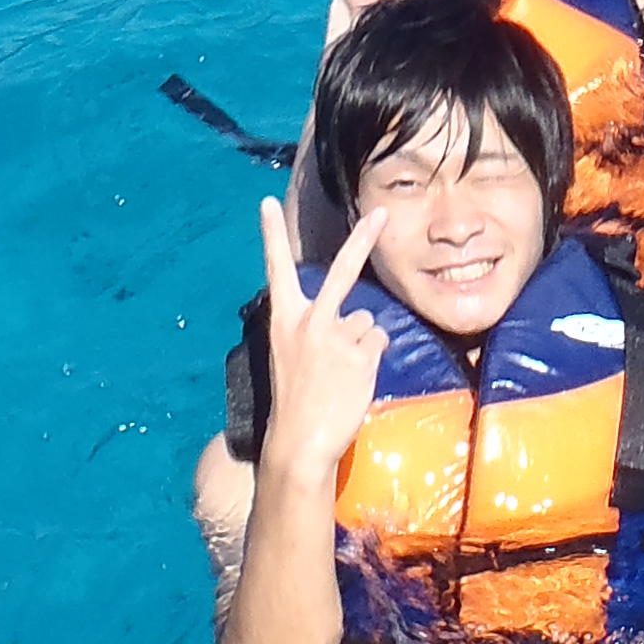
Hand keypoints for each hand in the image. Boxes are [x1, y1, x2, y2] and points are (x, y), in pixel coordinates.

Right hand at [255, 195, 391, 481]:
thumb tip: (358, 317)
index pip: (276, 268)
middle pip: (342, 270)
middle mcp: (309, 320)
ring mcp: (337, 336)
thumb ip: (316, 328)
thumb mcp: (292, 355)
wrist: (301, 440)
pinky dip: (372, 357)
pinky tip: (354, 379)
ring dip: (361, 342)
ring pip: (366, 322)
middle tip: (379, 213)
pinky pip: (379, 342)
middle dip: (363, 237)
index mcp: (283, 319)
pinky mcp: (362, 354)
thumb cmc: (297, 399)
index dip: (270, 235)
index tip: (265, 203)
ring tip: (341, 372)